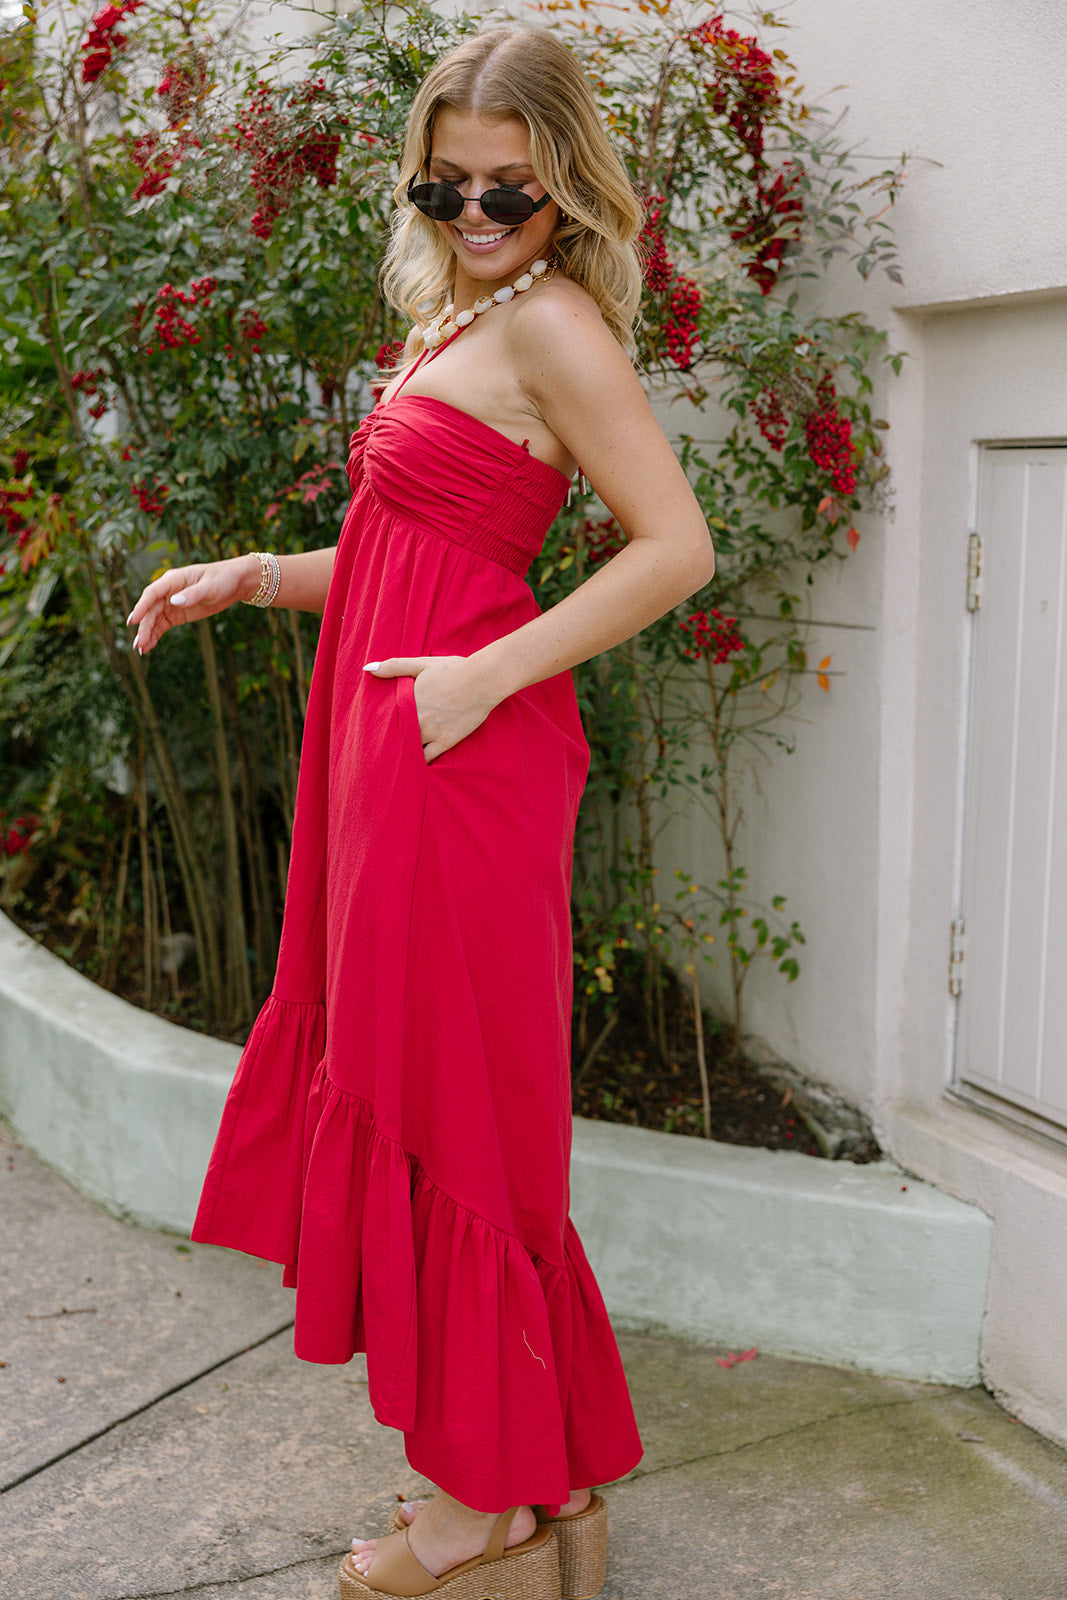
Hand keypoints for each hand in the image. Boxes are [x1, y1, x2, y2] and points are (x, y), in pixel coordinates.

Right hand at [126, 555, 257, 653]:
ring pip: (154, 619)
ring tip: (141, 650)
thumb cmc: (222, 579)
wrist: (234, 583)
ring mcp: (171, 603)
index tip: (133, 620)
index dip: (142, 607)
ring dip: (147, 634)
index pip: (152, 593)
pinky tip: (149, 647)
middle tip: (139, 644)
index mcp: (173, 579)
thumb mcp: (210, 587)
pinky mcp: (177, 614)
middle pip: (151, 610)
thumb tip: (174, 602)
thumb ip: (193, 594)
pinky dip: (155, 635)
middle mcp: (168, 591)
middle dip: (144, 627)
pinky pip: (162, 625)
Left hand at [364, 655, 497, 762]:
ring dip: (401, 751)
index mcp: (406, 701)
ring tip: (393, 759)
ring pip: (408, 748)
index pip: (384, 719)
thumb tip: (368, 669)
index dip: (378, 725)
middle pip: (394, 736)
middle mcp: (415, 720)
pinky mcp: (445, 741)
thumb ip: (394, 666)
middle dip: (387, 741)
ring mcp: (430, 732)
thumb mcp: (421, 664)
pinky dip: (419, 760)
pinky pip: (427, 757)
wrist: (482, 681)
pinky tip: (413, 763)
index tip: (372, 730)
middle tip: (377, 749)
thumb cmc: (453, 669)